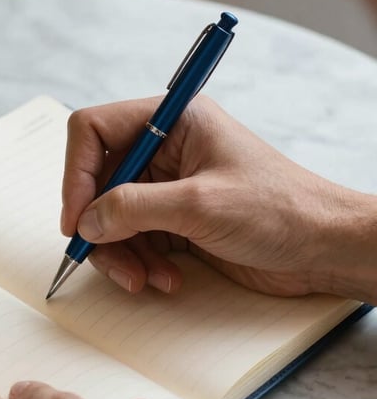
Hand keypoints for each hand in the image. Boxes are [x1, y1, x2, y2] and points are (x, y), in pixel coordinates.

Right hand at [63, 96, 376, 301]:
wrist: (322, 248)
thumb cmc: (280, 209)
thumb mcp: (198, 205)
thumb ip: (132, 208)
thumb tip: (85, 221)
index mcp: (172, 121)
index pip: (94, 131)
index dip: (76, 174)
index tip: (76, 219)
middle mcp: (165, 150)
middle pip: (98, 182)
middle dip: (100, 226)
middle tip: (104, 257)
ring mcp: (167, 187)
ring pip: (111, 218)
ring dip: (121, 253)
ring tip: (145, 278)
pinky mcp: (173, 220)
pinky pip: (133, 240)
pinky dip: (139, 263)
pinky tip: (165, 278)